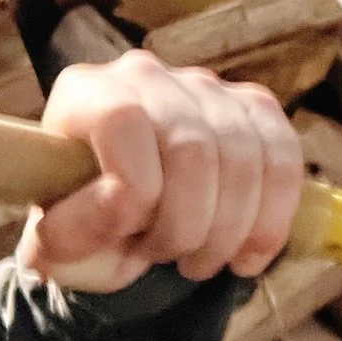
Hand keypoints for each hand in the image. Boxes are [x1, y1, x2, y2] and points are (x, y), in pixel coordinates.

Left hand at [16, 50, 304, 293]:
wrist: (121, 207)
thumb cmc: (84, 218)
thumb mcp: (57, 236)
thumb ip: (63, 235)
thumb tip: (102, 218)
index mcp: (86, 93)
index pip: (122, 122)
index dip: (129, 194)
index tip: (126, 239)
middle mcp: (147, 76)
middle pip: (193, 148)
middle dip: (184, 226)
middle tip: (165, 259)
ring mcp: (206, 88)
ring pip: (245, 161)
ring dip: (225, 233)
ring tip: (196, 264)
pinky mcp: (255, 109)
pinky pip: (284, 163)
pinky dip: (269, 223)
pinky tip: (245, 259)